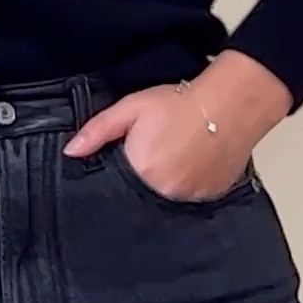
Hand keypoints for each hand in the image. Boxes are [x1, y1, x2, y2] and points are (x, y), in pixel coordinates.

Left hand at [64, 50, 291, 199]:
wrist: (230, 103)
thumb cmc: (181, 103)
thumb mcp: (131, 108)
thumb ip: (98, 131)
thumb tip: (71, 151)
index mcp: (140, 171)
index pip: (116, 185)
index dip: (120, 172)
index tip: (128, 159)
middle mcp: (164, 191)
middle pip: (140, 194)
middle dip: (143, 177)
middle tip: (156, 152)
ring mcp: (189, 198)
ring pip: (166, 199)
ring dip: (166, 184)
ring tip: (176, 157)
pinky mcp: (210, 198)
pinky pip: (190, 199)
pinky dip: (188, 186)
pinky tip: (192, 165)